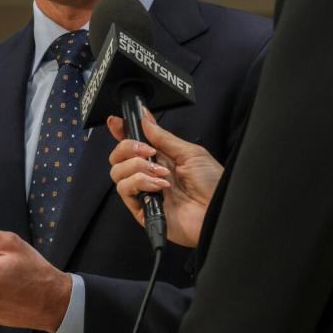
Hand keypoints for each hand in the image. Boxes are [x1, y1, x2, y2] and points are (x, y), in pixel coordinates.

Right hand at [107, 112, 221, 247]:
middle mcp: (148, 173)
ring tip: (160, 172)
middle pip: (118, 156)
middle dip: (128, 147)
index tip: (116, 122)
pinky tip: (159, 186)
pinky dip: (139, 182)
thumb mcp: (191, 153)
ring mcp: (143, 190)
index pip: (133, 143)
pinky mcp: (141, 208)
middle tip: (147, 150)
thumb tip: (145, 119)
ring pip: (117, 171)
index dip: (121, 131)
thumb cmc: (213, 186)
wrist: (217, 213)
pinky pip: (124, 189)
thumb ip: (164, 137)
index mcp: (161, 158)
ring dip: (137, 166)